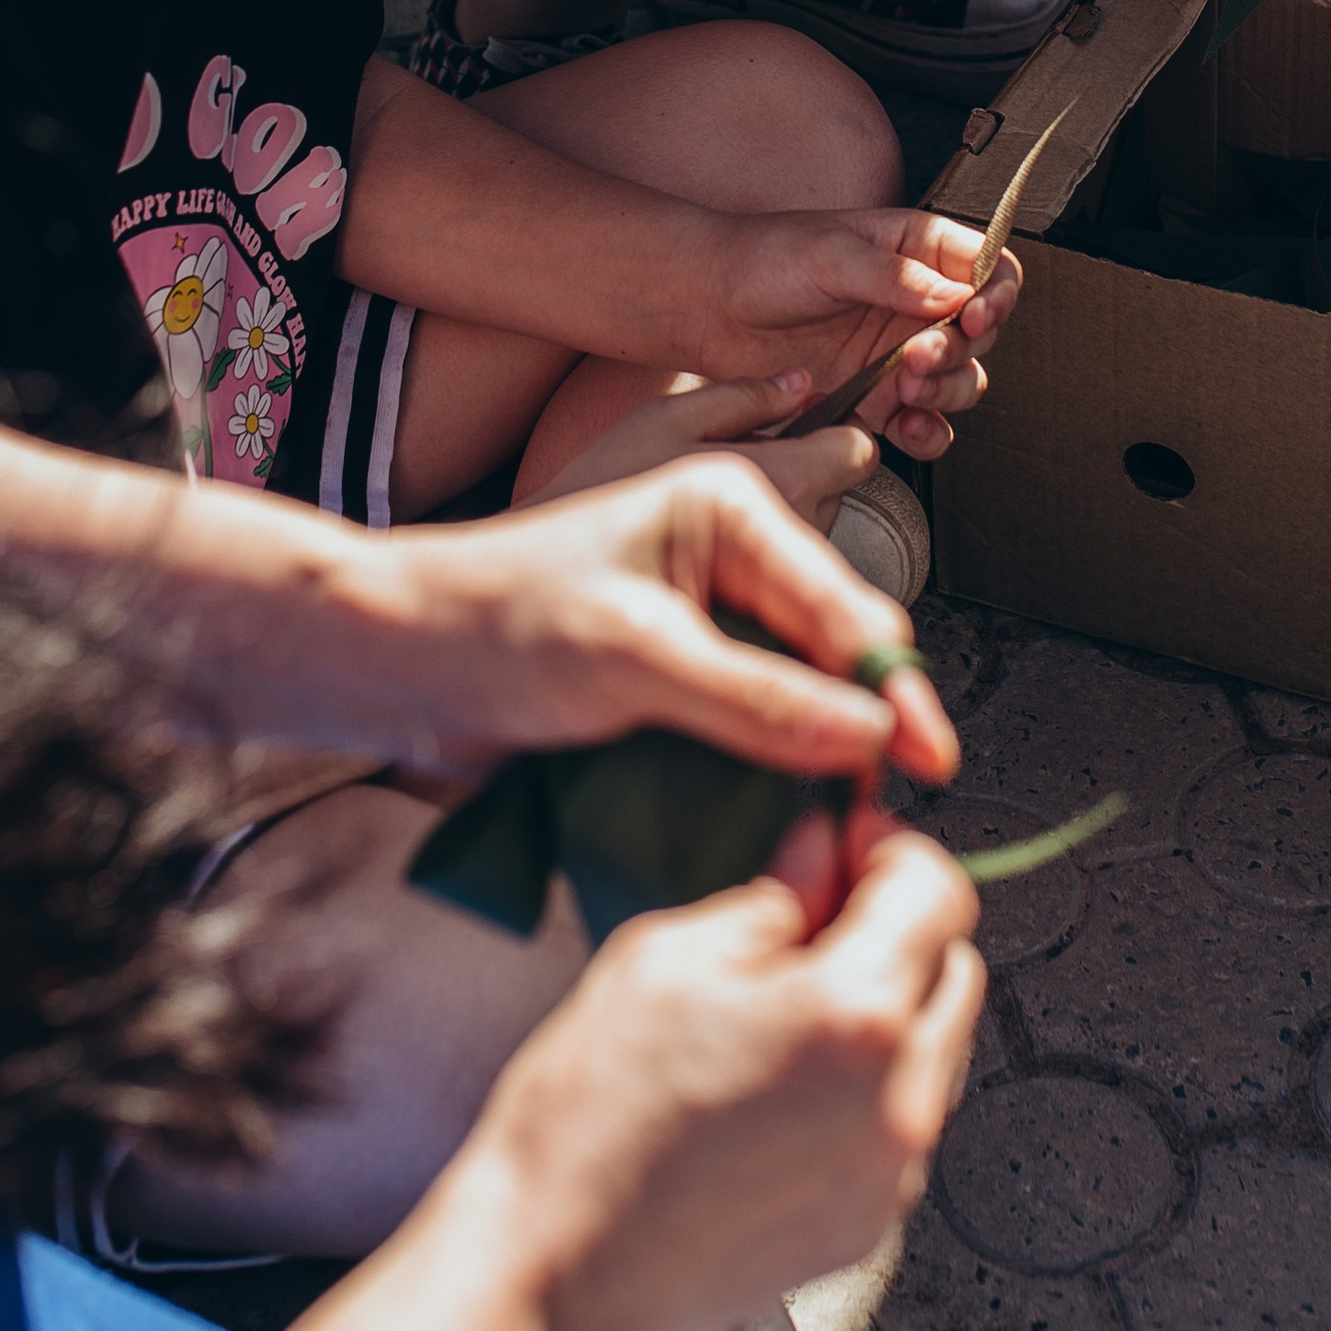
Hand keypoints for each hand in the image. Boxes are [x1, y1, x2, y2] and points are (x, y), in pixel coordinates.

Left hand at [350, 426, 963, 785]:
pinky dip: (773, 774)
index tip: (931, 759)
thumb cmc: (495, 625)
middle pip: (836, 650)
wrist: (399, 666)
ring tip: (840, 822)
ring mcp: (706, 623)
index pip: (844, 603)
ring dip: (820, 758)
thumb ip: (755, 698)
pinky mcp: (682, 683)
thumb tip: (867, 734)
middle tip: (879, 806)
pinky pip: (756, 730)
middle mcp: (729, 558)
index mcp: (728, 508)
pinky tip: (781, 815)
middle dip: (864, 723)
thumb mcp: (634, 657)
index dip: (894, 687)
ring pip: (803, 697)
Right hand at [441, 813, 983, 1330]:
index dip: (891, 851)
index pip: (938, 894)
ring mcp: (889, 1176)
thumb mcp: (663, 959)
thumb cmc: (592, 1124)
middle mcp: (897, 1099)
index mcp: (854, 1014)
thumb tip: (817, 859)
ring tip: (783, 1010)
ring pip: (934, 1053)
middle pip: (955, 973)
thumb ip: (767, 900)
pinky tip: (777, 1085)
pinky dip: (864, 1088)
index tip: (847, 845)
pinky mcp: (866, 1229)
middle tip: (815, 915)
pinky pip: (898, 1127)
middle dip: (900, 930)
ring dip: (886, 1012)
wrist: (557, 1276)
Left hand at [685, 206, 1021, 459]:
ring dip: (945, 391)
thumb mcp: (830, 254)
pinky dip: (925, 432)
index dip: (996, 295)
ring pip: (960, 382)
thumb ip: (895, 277)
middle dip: (958, 351)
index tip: (976, 316)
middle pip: (982, 334)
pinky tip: (905, 425)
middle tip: (917, 356)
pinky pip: (924, 423)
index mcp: (917, 250)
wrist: (708, 306)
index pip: (989, 268)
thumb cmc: (763, 260)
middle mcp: (917, 303)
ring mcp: (899, 353)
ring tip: (904, 387)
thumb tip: (955, 294)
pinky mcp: (877, 396)